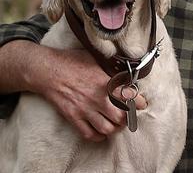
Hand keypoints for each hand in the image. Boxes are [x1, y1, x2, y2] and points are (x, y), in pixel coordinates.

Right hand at [28, 45, 146, 141]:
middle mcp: (97, 99)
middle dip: (127, 118)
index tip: (141, 104)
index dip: (138, 103)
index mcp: (105, 83)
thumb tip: (125, 73)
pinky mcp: (73, 117)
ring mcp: (85, 110)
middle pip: (121, 118)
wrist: (47, 70)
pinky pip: (89, 134)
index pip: (129, 98)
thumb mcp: (96, 60)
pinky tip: (101, 131)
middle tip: (128, 115)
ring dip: (114, 128)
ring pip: (107, 129)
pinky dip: (98, 136)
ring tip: (116, 124)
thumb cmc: (72, 62)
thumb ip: (111, 70)